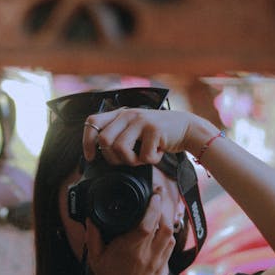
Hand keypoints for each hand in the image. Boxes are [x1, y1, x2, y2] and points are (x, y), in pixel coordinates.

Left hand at [83, 107, 215, 164]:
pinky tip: (157, 153)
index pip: (92, 123)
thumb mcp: (135, 130)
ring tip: (143, 157)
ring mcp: (141, 120)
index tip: (91, 157)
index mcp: (120, 114)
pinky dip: (151, 161)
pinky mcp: (154, 129)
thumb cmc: (158, 135)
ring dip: (132, 161)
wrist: (186, 128)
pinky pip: (143, 156)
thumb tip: (99, 155)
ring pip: (120, 149)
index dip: (87, 141)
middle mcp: (128, 114)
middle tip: (127, 160)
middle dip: (113, 158)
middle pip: (104, 140)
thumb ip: (118, 135)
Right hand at [85, 192, 175, 274]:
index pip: (148, 222)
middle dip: (163, 210)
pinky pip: (170, 249)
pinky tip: (161, 233)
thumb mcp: (95, 257)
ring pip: (171, 237)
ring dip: (167, 223)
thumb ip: (93, 235)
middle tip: (158, 201)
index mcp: (131, 249)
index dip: (153, 206)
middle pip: (165, 226)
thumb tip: (90, 218)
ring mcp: (158, 263)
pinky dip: (168, 238)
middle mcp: (148, 255)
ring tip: (160, 214)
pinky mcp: (163, 270)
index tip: (153, 195)